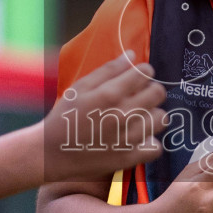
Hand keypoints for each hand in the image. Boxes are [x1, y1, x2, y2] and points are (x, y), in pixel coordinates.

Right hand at [44, 54, 165, 181]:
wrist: (51, 153)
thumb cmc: (65, 116)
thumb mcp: (80, 87)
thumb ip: (108, 70)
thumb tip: (131, 54)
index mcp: (109, 93)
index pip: (145, 73)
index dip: (143, 72)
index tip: (137, 78)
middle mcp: (122, 115)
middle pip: (158, 93)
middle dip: (151, 91)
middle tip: (140, 97)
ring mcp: (127, 138)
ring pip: (161, 119)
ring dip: (153, 116)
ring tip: (140, 118)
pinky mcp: (128, 158)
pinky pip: (156, 147)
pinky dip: (150, 143)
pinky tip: (139, 139)